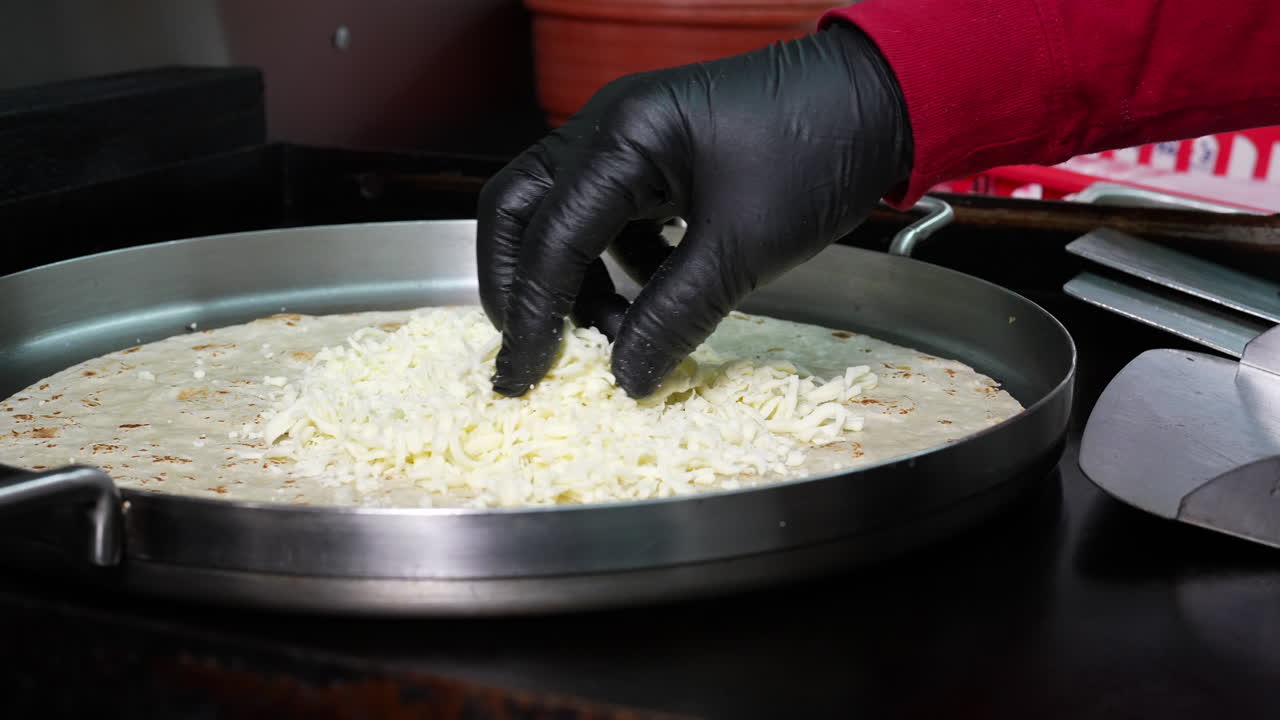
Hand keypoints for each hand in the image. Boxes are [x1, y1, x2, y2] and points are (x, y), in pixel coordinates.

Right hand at [478, 22, 911, 397]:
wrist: (877, 102)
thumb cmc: (818, 153)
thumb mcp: (743, 247)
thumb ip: (674, 314)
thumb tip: (624, 376)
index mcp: (623, 138)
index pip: (549, 236)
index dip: (531, 314)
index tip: (523, 375)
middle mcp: (608, 128)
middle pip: (520, 210)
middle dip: (519, 285)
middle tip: (533, 349)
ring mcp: (629, 139)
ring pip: (560, 214)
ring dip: (572, 279)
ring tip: (613, 331)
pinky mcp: (655, 157)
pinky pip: (607, 216)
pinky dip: (615, 264)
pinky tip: (650, 296)